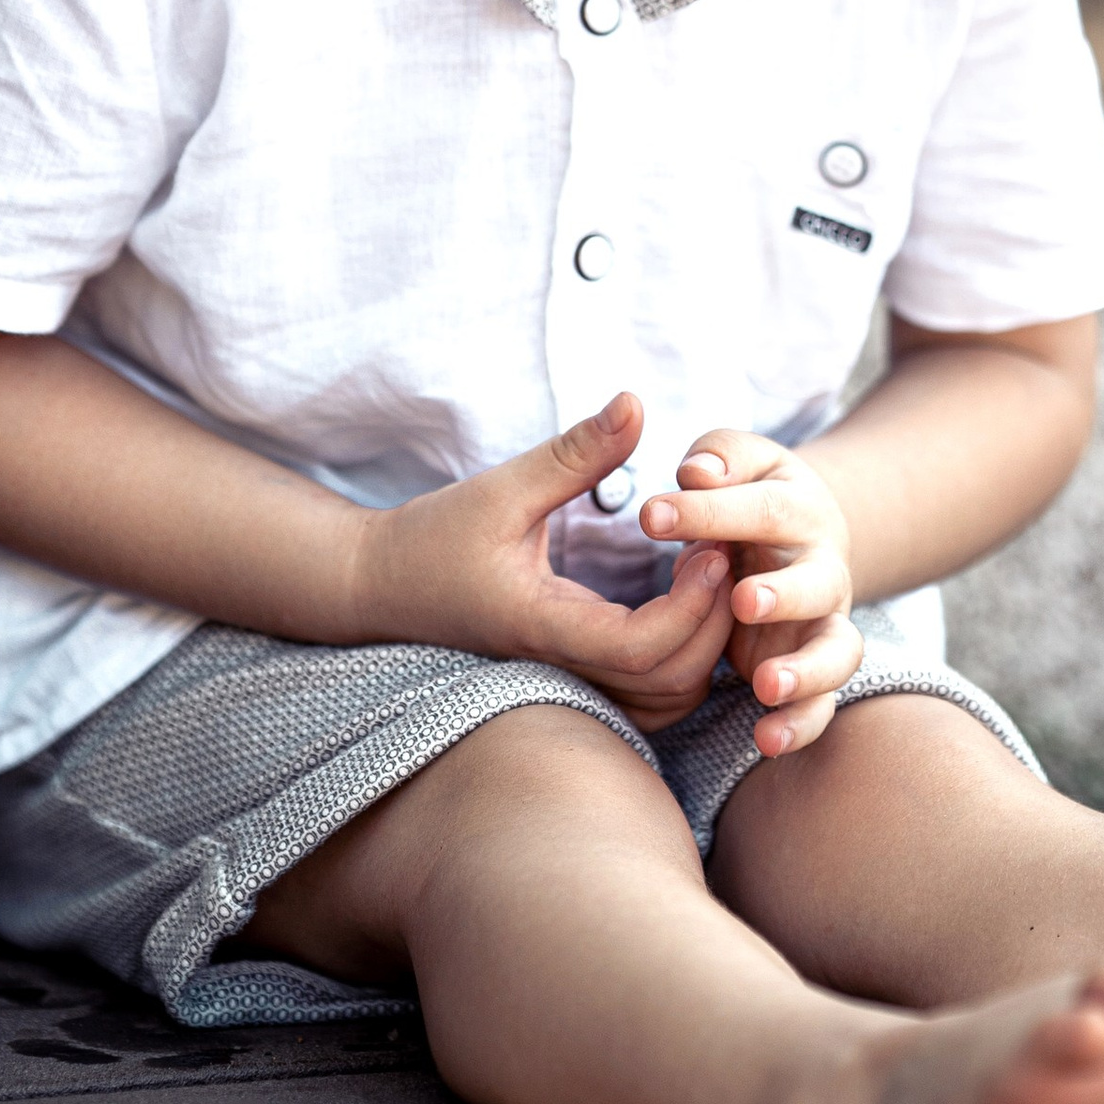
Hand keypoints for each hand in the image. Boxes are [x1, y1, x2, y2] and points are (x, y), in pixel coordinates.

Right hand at [357, 392, 730, 732]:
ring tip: (708, 572)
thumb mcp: (502, 487)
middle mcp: (562, 668)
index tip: (707, 544)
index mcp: (544, 627)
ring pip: (665, 701)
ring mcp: (569, 680)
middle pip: (669, 685)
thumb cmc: (433, 537)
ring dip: (704, 646)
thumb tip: (635, 402)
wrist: (380, 587)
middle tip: (723, 551)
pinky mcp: (574, 677)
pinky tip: (684, 598)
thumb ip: (574, 452)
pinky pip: (647, 695)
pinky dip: (682, 659)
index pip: (641, 648)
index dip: (691, 605)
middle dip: (714, 624)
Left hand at [642, 429, 861, 757]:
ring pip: (836, 652)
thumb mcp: (739, 460)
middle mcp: (823, 568)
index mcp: (800, 510)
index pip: (759, 509)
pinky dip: (800, 724)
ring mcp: (823, 623)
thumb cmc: (750, 491)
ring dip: (805, 671)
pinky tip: (765, 740)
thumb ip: (719, 458)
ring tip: (764, 685)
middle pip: (818, 583)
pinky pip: (820, 706)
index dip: (706, 512)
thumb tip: (696, 473)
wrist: (801, 535)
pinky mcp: (811, 669)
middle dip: (784, 594)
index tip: (649, 516)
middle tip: (744, 600)